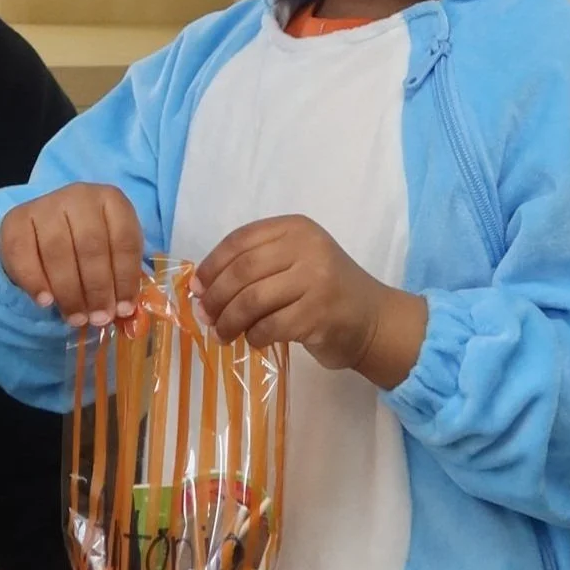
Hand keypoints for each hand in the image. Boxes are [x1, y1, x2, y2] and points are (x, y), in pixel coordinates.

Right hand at [0, 183, 144, 326]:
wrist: (45, 229)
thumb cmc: (87, 245)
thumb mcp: (111, 253)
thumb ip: (119, 278)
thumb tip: (125, 313)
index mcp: (111, 200)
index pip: (124, 240)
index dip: (125, 278)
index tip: (123, 309)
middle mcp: (79, 196)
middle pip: (91, 246)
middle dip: (97, 288)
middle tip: (99, 318)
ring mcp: (45, 205)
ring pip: (58, 251)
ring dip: (69, 291)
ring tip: (76, 318)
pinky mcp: (16, 219)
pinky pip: (23, 254)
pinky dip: (35, 281)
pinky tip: (45, 302)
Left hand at [194, 216, 428, 386]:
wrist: (373, 320)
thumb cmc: (324, 293)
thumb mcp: (293, 264)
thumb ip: (253, 268)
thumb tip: (199, 288)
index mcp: (296, 228)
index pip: (240, 240)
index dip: (212, 265)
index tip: (196, 287)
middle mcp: (307, 247)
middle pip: (242, 270)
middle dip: (215, 297)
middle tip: (205, 316)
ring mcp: (317, 279)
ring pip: (252, 300)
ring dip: (229, 321)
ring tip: (222, 335)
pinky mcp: (319, 313)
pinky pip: (270, 326)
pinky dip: (254, 337)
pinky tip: (254, 340)